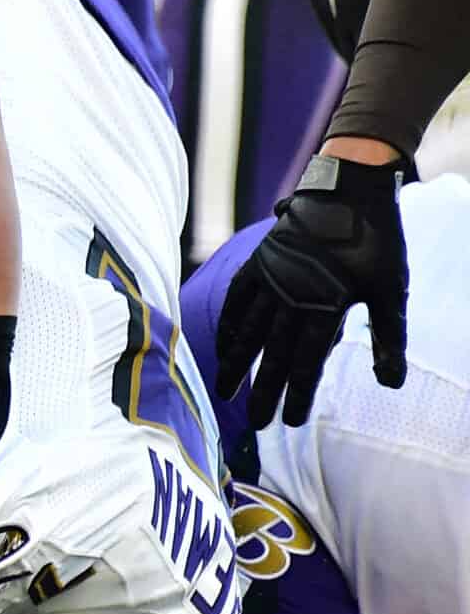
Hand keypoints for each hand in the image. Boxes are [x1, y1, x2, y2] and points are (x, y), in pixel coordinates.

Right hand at [213, 152, 409, 426]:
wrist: (350, 189)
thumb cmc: (377, 241)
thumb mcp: (391, 290)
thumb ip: (388, 338)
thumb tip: (390, 385)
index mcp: (325, 307)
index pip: (305, 362)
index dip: (296, 395)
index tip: (288, 423)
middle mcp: (291, 298)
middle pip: (272, 355)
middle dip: (263, 391)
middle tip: (254, 423)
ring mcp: (270, 280)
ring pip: (247, 331)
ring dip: (236, 363)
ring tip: (224, 389)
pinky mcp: (259, 263)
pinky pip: (235, 300)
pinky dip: (226, 324)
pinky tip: (222, 343)